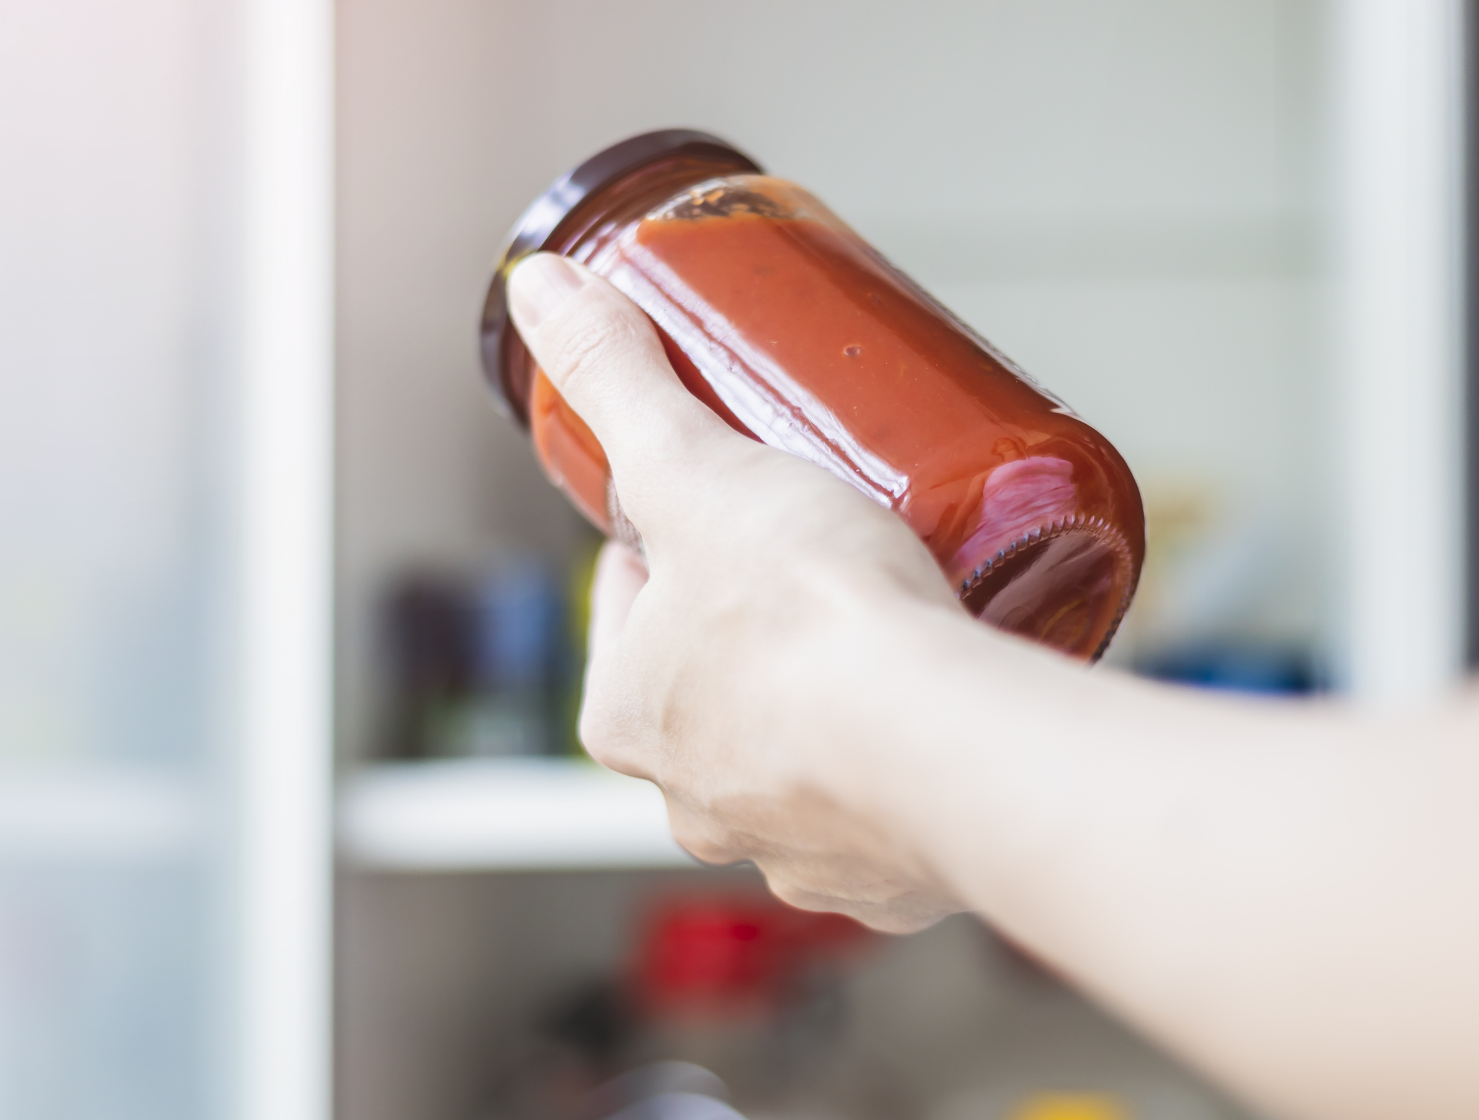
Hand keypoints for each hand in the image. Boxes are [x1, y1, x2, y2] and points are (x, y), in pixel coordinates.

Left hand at [507, 252, 966, 930]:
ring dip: (825, 708)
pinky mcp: (884, 877)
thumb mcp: (698, 465)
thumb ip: (619, 378)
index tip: (715, 512)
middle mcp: (692, 800)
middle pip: (709, 690)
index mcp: (627, 715)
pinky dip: (897, 768)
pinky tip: (933, 716)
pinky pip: (880, 811)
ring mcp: (789, 846)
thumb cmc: (806, 620)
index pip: (627, 613)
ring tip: (884, 634)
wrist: (942, 748)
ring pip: (795, 759)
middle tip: (814, 557)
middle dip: (751, 633)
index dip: (666, 550)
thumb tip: (536, 293)